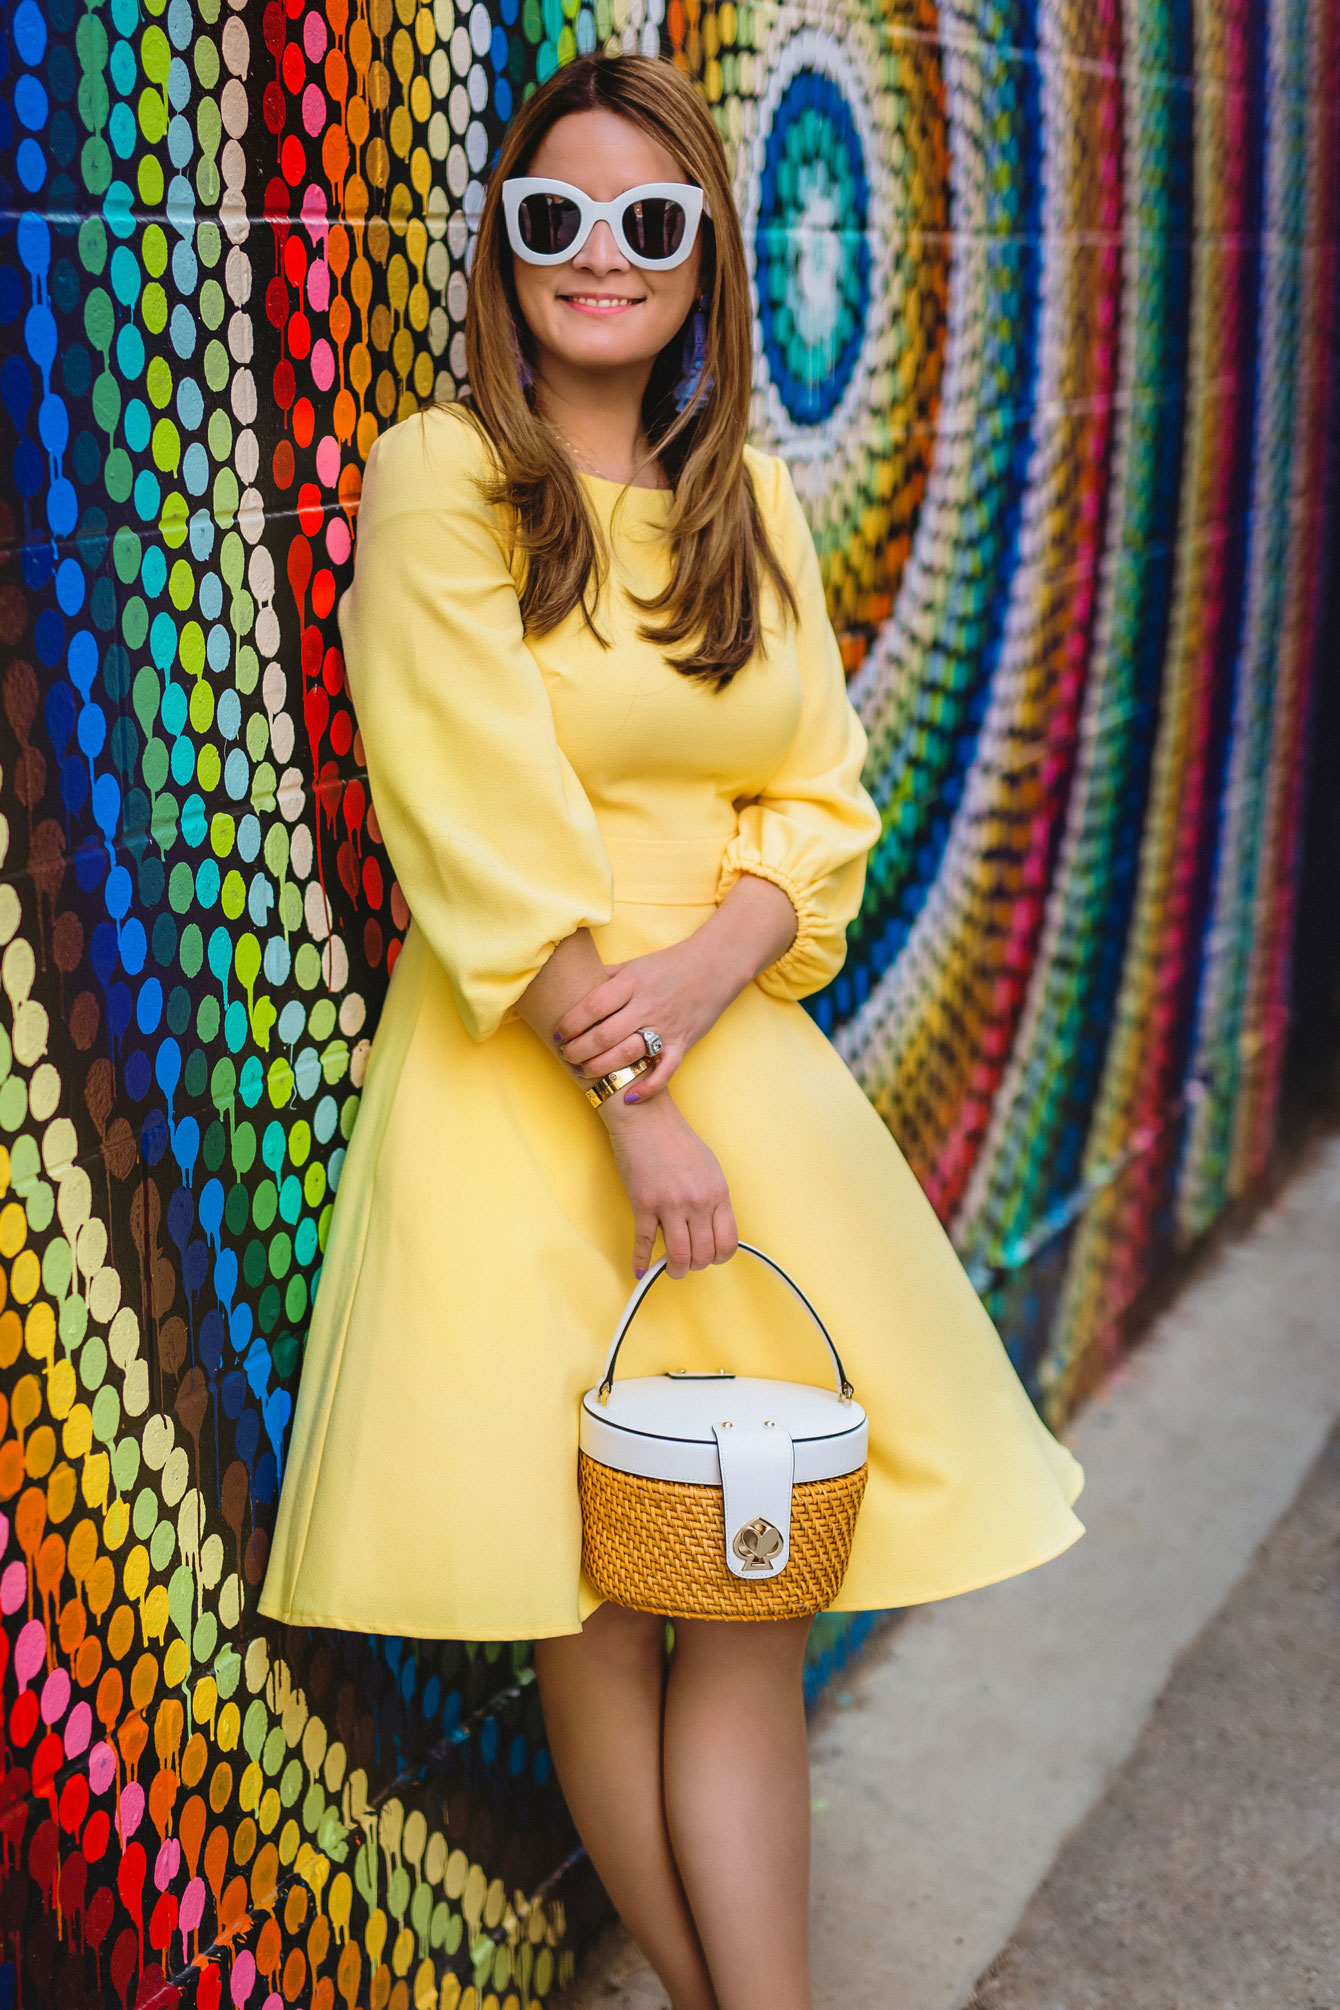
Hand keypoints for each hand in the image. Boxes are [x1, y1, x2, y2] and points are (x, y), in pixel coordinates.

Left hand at [553, 936, 737, 1102]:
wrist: (715, 965)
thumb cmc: (669, 965)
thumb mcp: (634, 965)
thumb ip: (605, 976)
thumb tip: (573, 983)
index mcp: (631, 983)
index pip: (592, 1006)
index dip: (570, 1024)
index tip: (557, 1034)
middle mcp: (647, 1005)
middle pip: (604, 1034)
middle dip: (578, 1051)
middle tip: (566, 1056)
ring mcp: (666, 1025)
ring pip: (628, 1054)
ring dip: (602, 1068)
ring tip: (586, 1072)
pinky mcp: (682, 1042)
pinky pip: (665, 1070)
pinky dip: (648, 1087)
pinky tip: (629, 1097)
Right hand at [598, 1095, 737, 1277]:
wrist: (646, 1119)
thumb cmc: (676, 1140)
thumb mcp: (709, 1168)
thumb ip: (712, 1199)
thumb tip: (710, 1228)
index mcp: (717, 1193)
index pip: (728, 1242)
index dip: (719, 1257)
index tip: (711, 1257)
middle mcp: (697, 1202)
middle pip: (704, 1254)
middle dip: (696, 1265)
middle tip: (688, 1262)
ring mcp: (670, 1205)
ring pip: (679, 1256)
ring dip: (674, 1269)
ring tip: (670, 1268)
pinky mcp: (644, 1205)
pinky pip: (644, 1243)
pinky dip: (642, 1261)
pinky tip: (641, 1268)